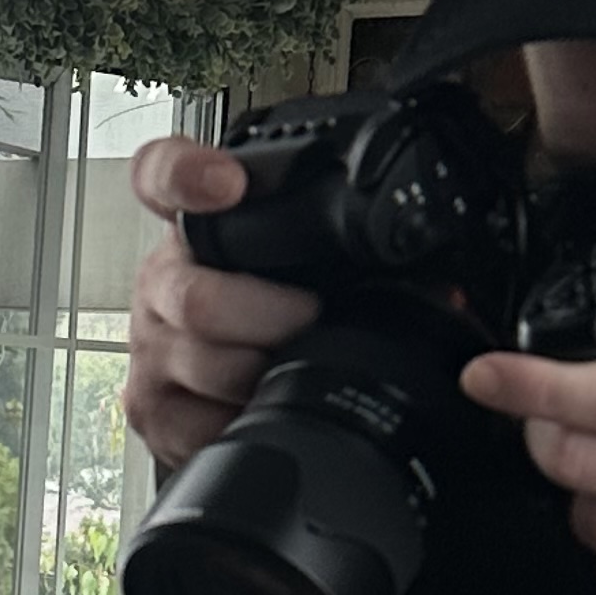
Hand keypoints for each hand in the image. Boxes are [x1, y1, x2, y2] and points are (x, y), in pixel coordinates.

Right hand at [126, 135, 319, 472]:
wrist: (218, 388)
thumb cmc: (271, 318)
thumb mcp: (299, 268)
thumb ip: (334, 250)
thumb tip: (444, 287)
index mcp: (193, 229)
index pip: (162, 176)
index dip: (189, 173)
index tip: (226, 183)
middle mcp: (162, 283)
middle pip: (198, 297)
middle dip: (270, 316)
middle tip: (310, 318)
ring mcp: (151, 347)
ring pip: (205, 362)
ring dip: (263, 372)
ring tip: (293, 366)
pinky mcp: (152, 408)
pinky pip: (198, 421)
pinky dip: (241, 420)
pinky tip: (261, 406)